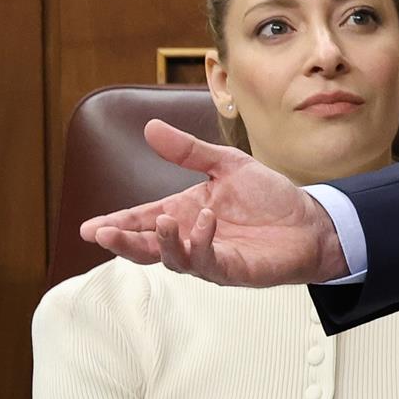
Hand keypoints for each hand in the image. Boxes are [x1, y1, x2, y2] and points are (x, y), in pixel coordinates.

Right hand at [79, 120, 350, 286]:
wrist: (311, 220)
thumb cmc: (270, 197)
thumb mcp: (227, 165)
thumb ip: (188, 151)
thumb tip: (149, 128)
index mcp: (186, 212)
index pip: (143, 219)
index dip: (116, 223)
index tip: (87, 228)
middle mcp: (191, 237)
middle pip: (147, 245)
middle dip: (123, 241)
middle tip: (101, 234)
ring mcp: (209, 257)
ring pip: (172, 258)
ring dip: (163, 241)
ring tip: (163, 219)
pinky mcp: (231, 269)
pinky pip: (207, 260)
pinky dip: (202, 241)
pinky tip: (205, 221)